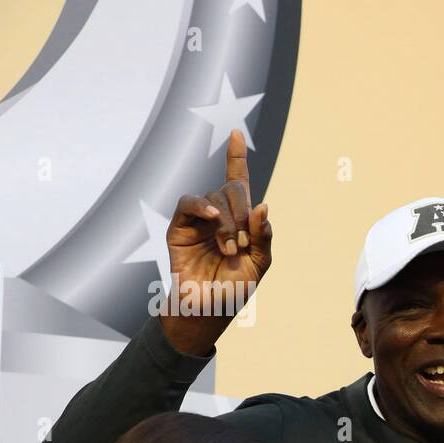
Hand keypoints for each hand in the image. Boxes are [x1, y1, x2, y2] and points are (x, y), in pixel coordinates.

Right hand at [160, 128, 272, 353]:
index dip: (236, 157)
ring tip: (230, 249)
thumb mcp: (260, 264)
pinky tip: (212, 218)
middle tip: (243, 243)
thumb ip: (264, 236)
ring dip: (227, 223)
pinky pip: (190, 202)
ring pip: (215, 198)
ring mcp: (198, 219)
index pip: (239, 183)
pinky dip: (203, 206)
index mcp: (241, 220)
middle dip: (242, 213)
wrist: (208, 309)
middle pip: (233, 190)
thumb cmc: (235, 289)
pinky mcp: (179, 226)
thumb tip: (262, 205)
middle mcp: (219, 215)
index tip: (235, 132)